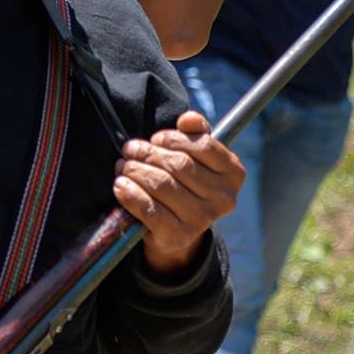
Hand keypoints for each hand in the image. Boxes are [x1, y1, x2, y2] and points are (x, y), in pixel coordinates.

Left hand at [115, 109, 244, 274]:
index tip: (156, 139)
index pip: (203, 145)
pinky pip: (148, 208)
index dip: (174, 138)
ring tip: (123, 166)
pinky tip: (120, 185)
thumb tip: (188, 118)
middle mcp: (223, 198)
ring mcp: (202, 219)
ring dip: (134, 170)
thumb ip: (195, 132)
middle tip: (130, 149)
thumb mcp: (195, 157)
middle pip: (178, 164)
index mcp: (233, 174)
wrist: (176, 232)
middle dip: (147, 153)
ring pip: (161, 184)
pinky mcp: (178, 235)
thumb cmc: (185, 184)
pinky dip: (129, 193)